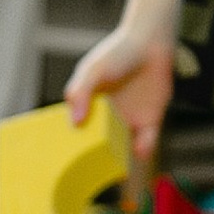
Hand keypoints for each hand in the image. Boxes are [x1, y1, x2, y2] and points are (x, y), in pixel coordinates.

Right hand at [63, 23, 175, 167]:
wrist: (151, 44)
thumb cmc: (116, 53)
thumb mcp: (93, 70)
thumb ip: (80, 93)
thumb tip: (74, 122)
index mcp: (88, 106)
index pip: (76, 129)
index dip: (70, 143)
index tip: (62, 158)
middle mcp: (106, 116)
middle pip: (97, 143)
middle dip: (93, 157)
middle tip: (87, 170)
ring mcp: (128, 119)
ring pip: (121, 146)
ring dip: (118, 157)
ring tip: (114, 166)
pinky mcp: (150, 120)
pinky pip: (146, 140)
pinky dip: (144, 148)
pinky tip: (139, 150)